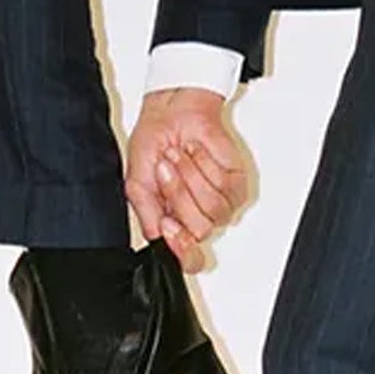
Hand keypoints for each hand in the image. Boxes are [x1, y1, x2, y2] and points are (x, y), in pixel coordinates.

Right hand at [125, 87, 249, 272]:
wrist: (171, 114)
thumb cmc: (154, 146)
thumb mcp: (137, 187)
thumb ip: (148, 219)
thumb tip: (159, 242)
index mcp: (174, 226)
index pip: (188, 259)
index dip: (182, 249)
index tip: (168, 226)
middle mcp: (199, 219)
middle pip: (199, 230)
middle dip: (178, 194)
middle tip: (165, 170)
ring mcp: (220, 203)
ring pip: (212, 208)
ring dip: (190, 176)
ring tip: (179, 157)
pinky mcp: (236, 184)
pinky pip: (224, 185)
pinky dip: (204, 164)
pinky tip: (196, 152)